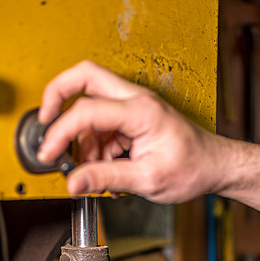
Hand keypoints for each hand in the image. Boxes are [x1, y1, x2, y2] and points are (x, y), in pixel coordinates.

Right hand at [37, 60, 228, 202]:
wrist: (215, 166)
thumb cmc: (192, 168)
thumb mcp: (146, 180)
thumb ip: (105, 179)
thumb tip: (73, 183)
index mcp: (140, 111)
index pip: (86, 111)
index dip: (60, 133)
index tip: (48, 153)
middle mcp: (136, 100)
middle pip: (84, 77)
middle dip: (57, 96)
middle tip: (45, 122)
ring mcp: (135, 106)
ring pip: (91, 104)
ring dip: (82, 136)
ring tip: (90, 168)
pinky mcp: (135, 117)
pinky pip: (104, 123)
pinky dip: (96, 145)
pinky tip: (106, 167)